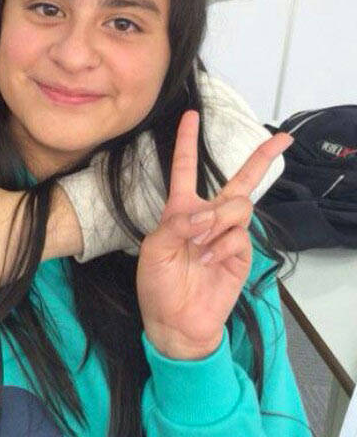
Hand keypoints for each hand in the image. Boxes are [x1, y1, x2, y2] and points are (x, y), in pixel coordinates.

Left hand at [137, 111, 291, 360]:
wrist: (175, 321)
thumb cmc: (158, 283)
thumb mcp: (155, 248)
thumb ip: (178, 223)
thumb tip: (207, 215)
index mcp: (181, 208)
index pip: (186, 167)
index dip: (187, 141)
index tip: (191, 115)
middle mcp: (208, 216)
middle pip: (240, 180)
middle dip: (261, 157)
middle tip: (281, 139)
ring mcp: (227, 234)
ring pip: (237, 205)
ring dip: (218, 220)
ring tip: (200, 246)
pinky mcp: (241, 254)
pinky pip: (239, 235)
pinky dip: (222, 246)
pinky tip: (209, 262)